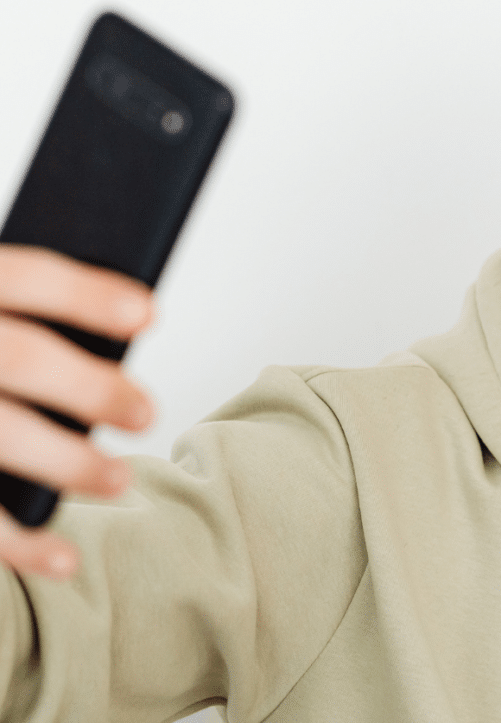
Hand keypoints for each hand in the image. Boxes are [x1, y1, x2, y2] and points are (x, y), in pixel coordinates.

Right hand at [0, 246, 154, 578]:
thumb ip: (21, 312)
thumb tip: (120, 337)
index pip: (26, 277)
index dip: (87, 295)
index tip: (149, 314)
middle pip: (19, 358)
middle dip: (91, 388)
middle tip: (146, 413)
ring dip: (66, 462)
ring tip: (120, 480)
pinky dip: (15, 544)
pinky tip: (65, 558)